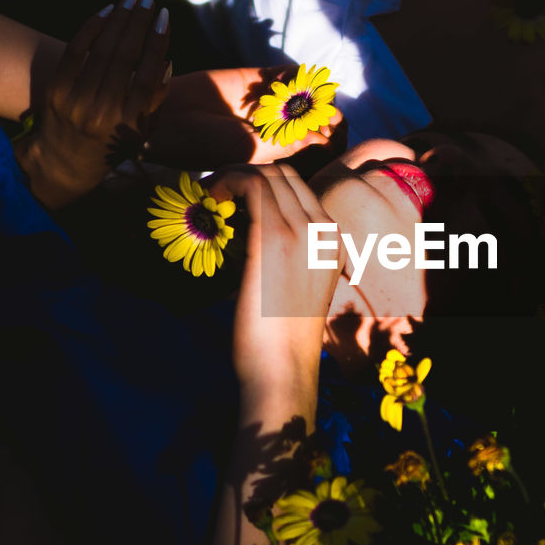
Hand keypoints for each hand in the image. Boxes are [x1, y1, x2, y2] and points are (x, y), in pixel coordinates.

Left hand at [16, 0, 169, 207]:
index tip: (165, 17)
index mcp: (130, 123)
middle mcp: (103, 111)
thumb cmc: (112, 144)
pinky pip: (75, 50)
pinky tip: (106, 11)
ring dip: (119, 19)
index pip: (148, 74)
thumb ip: (156, 99)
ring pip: (102, 49)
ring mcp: (77, 99)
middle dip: (139, 21)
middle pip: (125, 56)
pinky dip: (91, 27)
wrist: (65, 162)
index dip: (158, 42)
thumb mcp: (142, 130)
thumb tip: (167, 59)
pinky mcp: (56, 89)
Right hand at [147, 66, 344, 167]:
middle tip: (326, 118)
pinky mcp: (256, 79)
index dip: (329, 143)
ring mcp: (268, 103)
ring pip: (309, 96)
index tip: (329, 139)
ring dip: (316, 95)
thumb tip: (326, 139)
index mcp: (276, 155)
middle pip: (320, 121)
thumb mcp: (248, 152)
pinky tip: (291, 81)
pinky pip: (290, 74)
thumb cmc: (202, 146)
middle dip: (329, 118)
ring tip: (309, 99)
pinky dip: (299, 74)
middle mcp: (275, 129)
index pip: (317, 150)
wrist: (164, 116)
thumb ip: (286, 144)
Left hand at [211, 165, 344, 389]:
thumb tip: (249, 229)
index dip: (260, 182)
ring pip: (266, 176)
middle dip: (244, 174)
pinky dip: (227, 185)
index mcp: (333, 239)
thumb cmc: (282, 338)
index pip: (298, 187)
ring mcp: (302, 232)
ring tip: (211, 197)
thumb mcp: (297, 285)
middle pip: (282, 174)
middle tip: (216, 192)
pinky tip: (211, 203)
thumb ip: (286, 253)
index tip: (232, 196)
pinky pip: (251, 188)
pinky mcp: (273, 240)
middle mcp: (323, 229)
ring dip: (232, 178)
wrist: (284, 371)